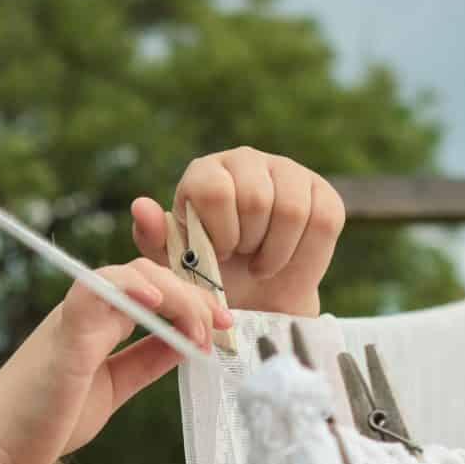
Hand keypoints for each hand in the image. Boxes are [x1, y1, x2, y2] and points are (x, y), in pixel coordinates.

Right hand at [0, 257, 231, 463]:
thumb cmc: (47, 419)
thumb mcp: (114, 388)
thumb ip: (146, 362)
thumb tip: (188, 344)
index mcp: (101, 322)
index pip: (155, 288)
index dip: (194, 297)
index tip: (225, 325)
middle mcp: (89, 310)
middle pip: (153, 276)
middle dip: (197, 295)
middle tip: (225, 326)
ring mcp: (76, 316)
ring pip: (134, 275)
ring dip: (178, 294)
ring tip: (203, 327)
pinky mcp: (65, 332)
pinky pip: (98, 289)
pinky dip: (131, 287)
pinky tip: (159, 302)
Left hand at [129, 148, 345, 316]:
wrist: (254, 302)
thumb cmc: (209, 278)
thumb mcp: (175, 265)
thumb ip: (154, 238)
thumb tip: (140, 206)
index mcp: (206, 172)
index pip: (215, 190)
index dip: (219, 232)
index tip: (218, 254)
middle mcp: (246, 161)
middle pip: (256, 199)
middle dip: (248, 244)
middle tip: (241, 258)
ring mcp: (288, 171)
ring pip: (292, 210)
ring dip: (274, 252)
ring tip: (260, 263)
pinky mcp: (323, 192)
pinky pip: (323, 220)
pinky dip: (304, 253)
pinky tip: (285, 258)